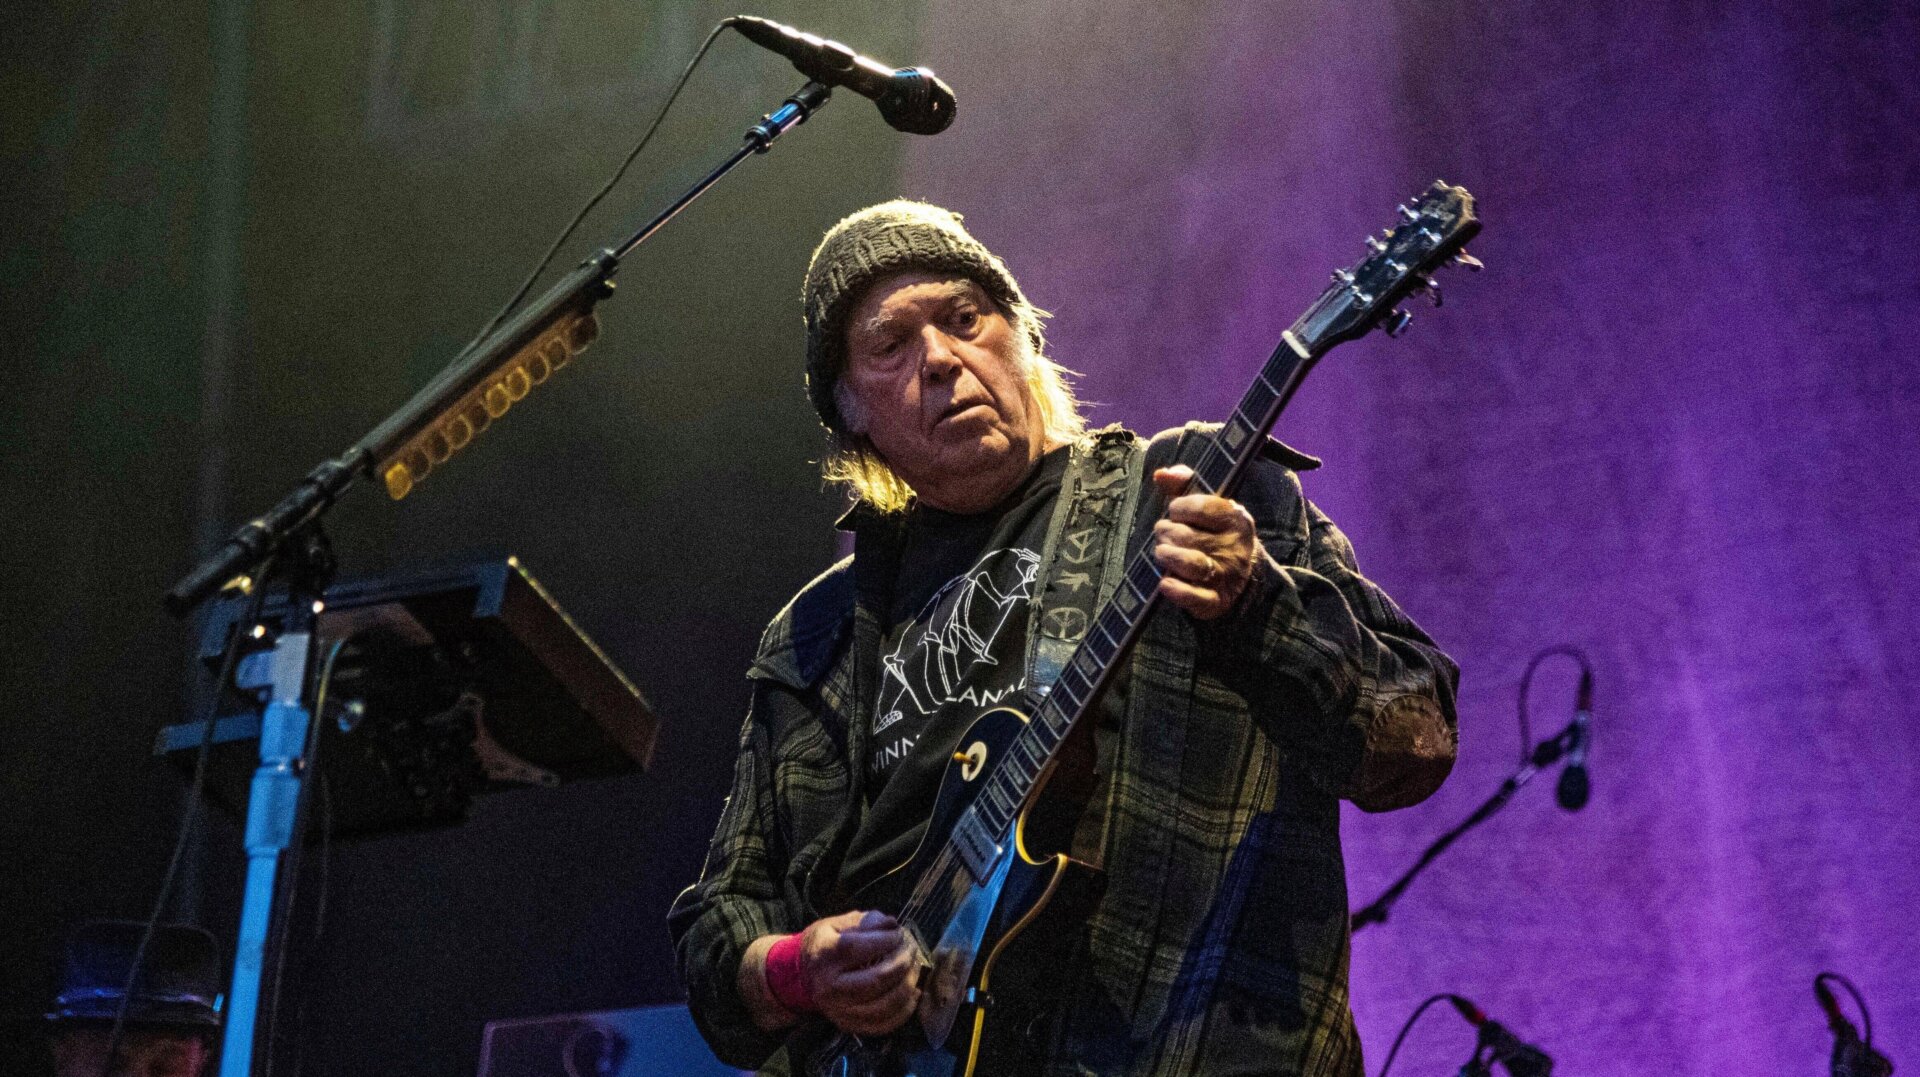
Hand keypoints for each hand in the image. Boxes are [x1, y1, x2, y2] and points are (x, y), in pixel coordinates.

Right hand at [800, 910, 922, 1036]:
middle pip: (877, 978)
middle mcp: (830, 987)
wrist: (802, 976)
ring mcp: (839, 1010)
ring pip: (885, 1004)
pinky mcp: (848, 1025)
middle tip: (912, 949)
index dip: (887, 940)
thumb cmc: (824, 945)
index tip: (899, 933)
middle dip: (903, 961)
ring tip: (914, 968)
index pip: (861, 948)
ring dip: (908, 984)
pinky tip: (913, 992)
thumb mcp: (837, 924)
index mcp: (825, 955)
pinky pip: (883, 1024)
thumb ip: (865, 921)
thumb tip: (892, 924)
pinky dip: (905, 1009)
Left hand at [1151, 465, 1259, 619]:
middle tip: (1163, 535)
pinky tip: (1165, 583)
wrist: (1237, 575)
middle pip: (1189, 536)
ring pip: (1191, 564)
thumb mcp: (1204, 504)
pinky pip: (1194, 597)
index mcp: (1236, 518)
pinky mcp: (1216, 601)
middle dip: (1166, 533)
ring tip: (1162, 553)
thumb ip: (1183, 483)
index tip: (1175, 512)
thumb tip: (1161, 474)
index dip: (1179, 508)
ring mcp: (1227, 575)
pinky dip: (1176, 590)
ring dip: (1167, 556)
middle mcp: (1235, 547)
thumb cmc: (1211, 531)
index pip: (1203, 507)